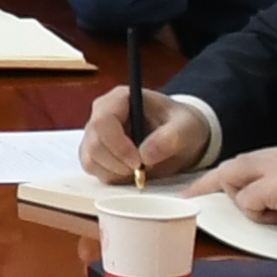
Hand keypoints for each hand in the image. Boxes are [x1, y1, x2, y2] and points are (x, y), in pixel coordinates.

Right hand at [73, 85, 212, 186]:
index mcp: (120, 98)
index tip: (139, 162)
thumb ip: (170, 137)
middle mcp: (102, 113)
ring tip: (139, 170)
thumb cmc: (182, 125)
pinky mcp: (96, 152)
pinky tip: (130, 173)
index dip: (118, 146)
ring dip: (115, 172)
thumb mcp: (186, 127)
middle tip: (143, 170)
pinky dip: (111, 177)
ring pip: (90, 159)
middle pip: (93, 143)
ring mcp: (96, 134)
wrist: (181, 136)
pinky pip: (92, 170)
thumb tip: (146, 155)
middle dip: (118, 164)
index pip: (103, 121)